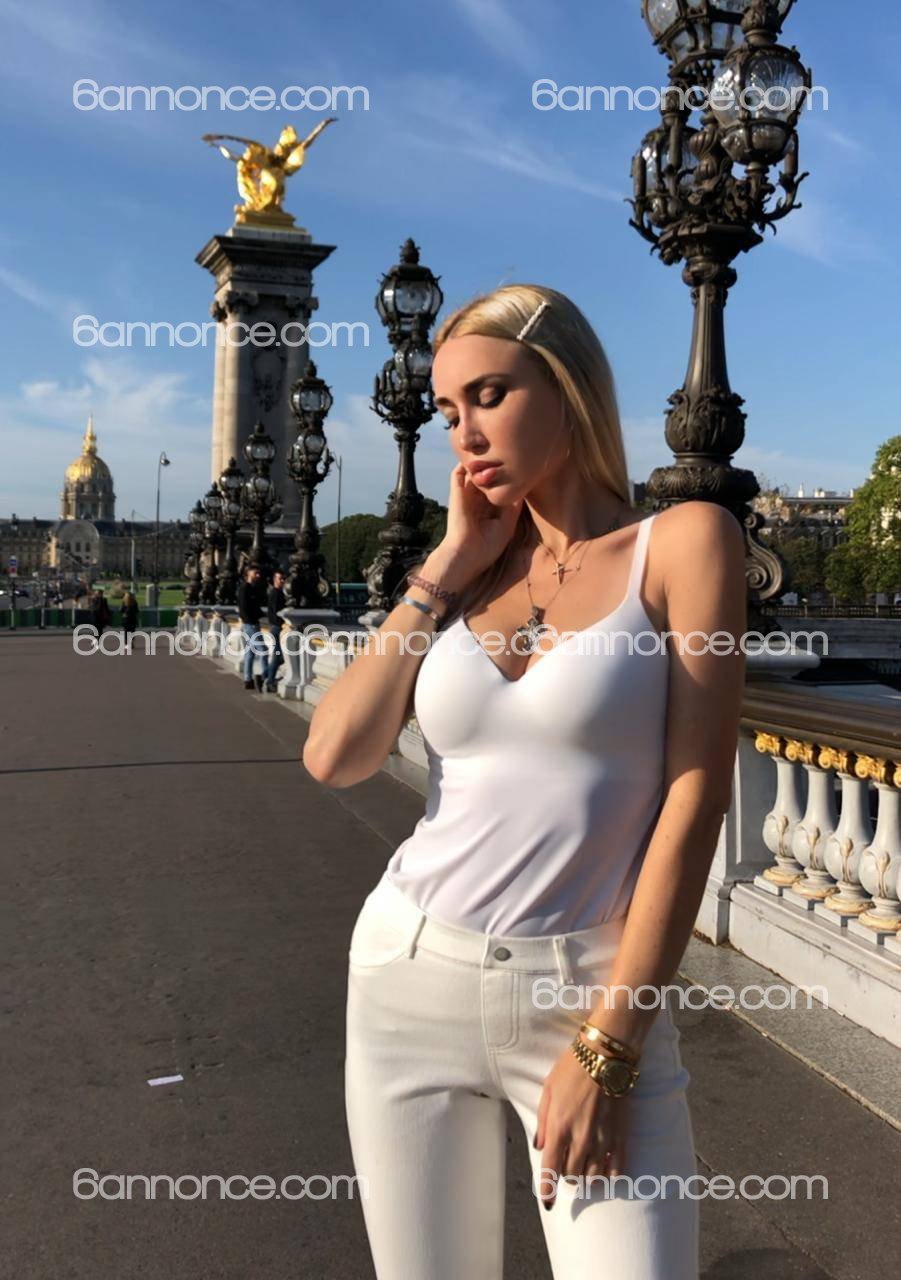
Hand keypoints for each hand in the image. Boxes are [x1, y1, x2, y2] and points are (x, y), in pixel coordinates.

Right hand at [440, 461, 524, 579]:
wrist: (465, 556)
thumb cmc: (487, 547)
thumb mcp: (507, 525)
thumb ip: (513, 507)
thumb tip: (521, 488)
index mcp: (489, 510)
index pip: (498, 488)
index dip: (507, 477)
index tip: (520, 466)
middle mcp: (477, 501)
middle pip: (487, 478)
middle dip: (495, 466)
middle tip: (509, 453)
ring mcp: (466, 496)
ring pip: (473, 473)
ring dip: (481, 463)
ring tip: (494, 450)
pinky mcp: (456, 493)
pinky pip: (458, 473)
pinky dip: (466, 464)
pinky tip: (477, 457)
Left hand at [533, 1043, 631, 1210]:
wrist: (606, 1055)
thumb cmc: (572, 1068)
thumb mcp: (548, 1090)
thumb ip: (543, 1122)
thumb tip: (541, 1147)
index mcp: (559, 1127)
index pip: (551, 1170)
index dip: (547, 1190)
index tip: (547, 1203)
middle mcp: (580, 1138)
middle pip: (572, 1175)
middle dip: (566, 1176)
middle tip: (565, 1167)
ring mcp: (603, 1139)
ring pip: (593, 1176)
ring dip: (586, 1177)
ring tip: (584, 1167)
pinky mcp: (621, 1135)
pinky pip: (617, 1168)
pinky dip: (609, 1174)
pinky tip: (606, 1170)